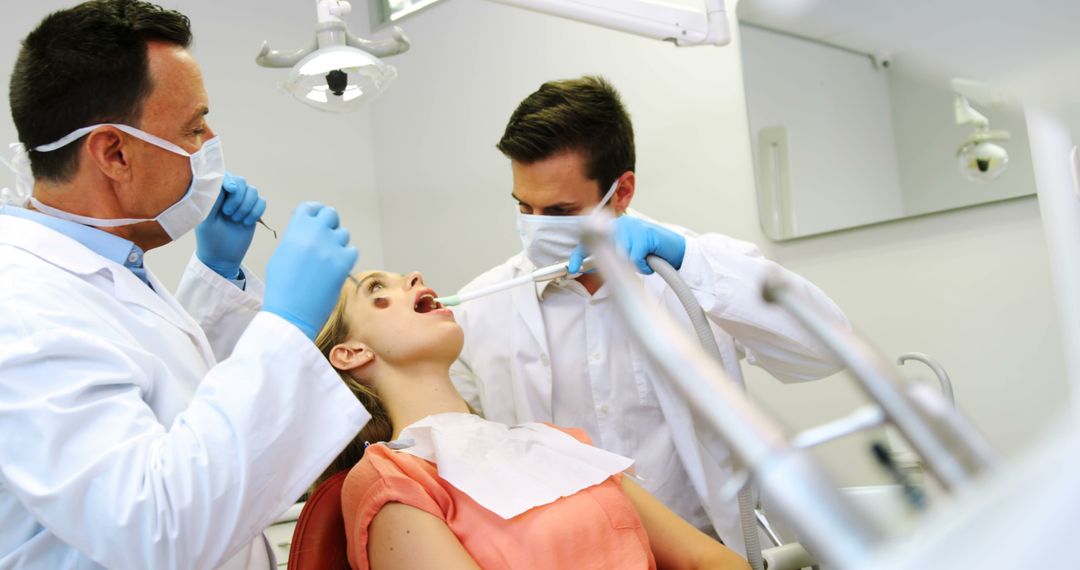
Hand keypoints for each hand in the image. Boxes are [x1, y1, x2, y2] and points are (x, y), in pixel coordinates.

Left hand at [195, 172, 266, 278]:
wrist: (221, 257)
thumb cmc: (209, 238)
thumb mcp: (206, 218)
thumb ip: (214, 198)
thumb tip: (227, 183)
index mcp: (214, 194)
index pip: (225, 175)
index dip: (230, 180)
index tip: (230, 190)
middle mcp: (228, 195)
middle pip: (241, 181)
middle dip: (238, 197)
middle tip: (228, 213)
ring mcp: (242, 203)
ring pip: (253, 191)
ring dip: (246, 206)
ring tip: (237, 220)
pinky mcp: (253, 212)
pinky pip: (262, 202)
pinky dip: (256, 212)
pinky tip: (246, 223)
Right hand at [262, 202, 357, 339]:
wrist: (291, 311)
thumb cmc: (281, 287)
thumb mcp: (281, 255)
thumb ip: (295, 239)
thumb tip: (307, 233)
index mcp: (295, 231)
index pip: (309, 208)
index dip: (315, 212)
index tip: (317, 218)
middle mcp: (314, 234)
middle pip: (331, 215)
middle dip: (330, 224)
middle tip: (327, 237)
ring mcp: (331, 247)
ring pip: (343, 233)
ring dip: (338, 243)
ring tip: (328, 259)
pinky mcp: (344, 262)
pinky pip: (353, 250)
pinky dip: (347, 257)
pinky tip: (337, 268)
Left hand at [568, 215, 685, 274]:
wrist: (675, 251)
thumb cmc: (650, 253)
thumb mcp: (626, 255)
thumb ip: (608, 257)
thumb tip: (587, 266)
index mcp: (615, 227)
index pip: (590, 239)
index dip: (580, 254)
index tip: (573, 267)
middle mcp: (621, 224)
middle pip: (605, 250)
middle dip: (614, 263)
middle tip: (629, 265)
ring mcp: (632, 227)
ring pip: (620, 256)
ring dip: (633, 265)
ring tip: (643, 260)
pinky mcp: (643, 234)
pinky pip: (634, 258)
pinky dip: (642, 265)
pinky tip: (649, 260)